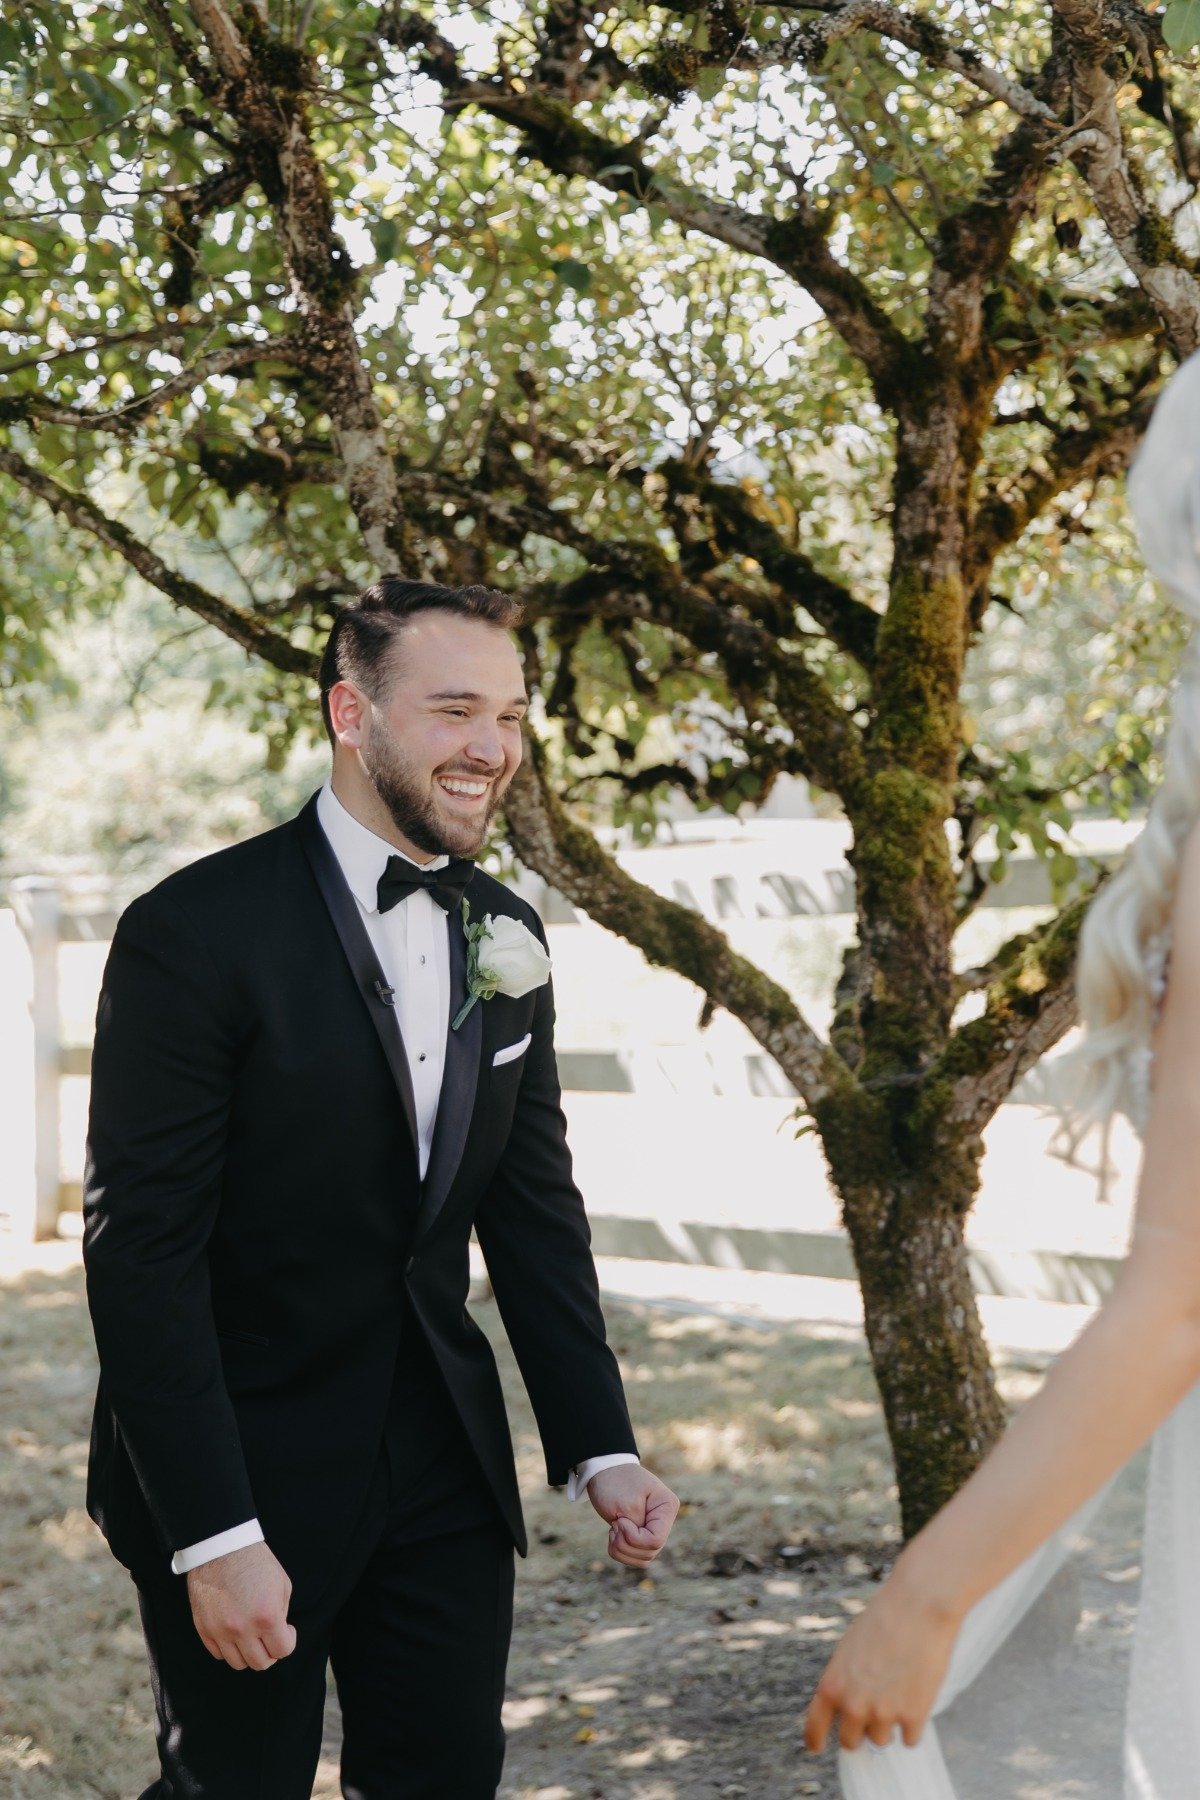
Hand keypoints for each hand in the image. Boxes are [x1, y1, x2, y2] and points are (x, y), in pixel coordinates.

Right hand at [186, 1541, 295, 1670]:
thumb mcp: (281, 1583)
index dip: (288, 1641)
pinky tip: (235, 1632)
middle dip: (270, 1652)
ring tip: (252, 1636)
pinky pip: (218, 1654)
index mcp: (266, 1616)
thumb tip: (279, 1633)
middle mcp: (242, 1629)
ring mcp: (220, 1631)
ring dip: (249, 1653)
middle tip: (270, 1637)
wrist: (221, 1547)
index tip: (287, 1631)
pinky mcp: (203, 1629)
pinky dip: (229, 1648)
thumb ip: (282, 1613)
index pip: (282, 1651)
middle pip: (260, 1663)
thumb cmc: (255, 1561)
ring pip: (238, 1663)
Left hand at [587, 1464, 679, 1567]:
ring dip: (621, 1549)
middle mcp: (664, 1521)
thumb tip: (646, 1549)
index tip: (620, 1520)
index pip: (655, 1540)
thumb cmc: (615, 1483)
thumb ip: (638, 1530)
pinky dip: (620, 1551)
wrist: (604, 1471)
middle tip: (614, 1524)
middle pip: (649, 1552)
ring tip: (613, 1528)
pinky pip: (634, 1558)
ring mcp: (653, 1530)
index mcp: (667, 1507)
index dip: (634, 1538)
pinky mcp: (641, 1537)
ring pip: (642, 1559)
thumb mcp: (626, 1505)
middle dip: (625, 1544)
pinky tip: (614, 1533)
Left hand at [803, 1567, 961, 1753]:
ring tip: (899, 1693)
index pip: (814, 1727)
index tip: (818, 1747)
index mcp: (832, 1685)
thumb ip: (846, 1682)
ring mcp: (883, 1714)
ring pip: (881, 1741)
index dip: (815, 1740)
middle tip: (872, 1713)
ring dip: (888, 1725)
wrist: (918, 1607)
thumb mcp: (850, 1650)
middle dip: (859, 1731)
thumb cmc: (884, 1620)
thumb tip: (850, 1709)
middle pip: (850, 1742)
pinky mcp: (913, 1717)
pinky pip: (910, 1739)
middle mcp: (853, 1705)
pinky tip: (917, 1699)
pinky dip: (914, 1725)